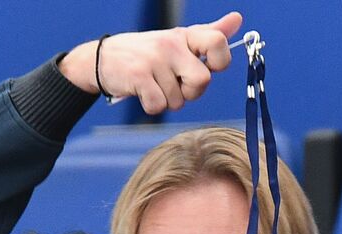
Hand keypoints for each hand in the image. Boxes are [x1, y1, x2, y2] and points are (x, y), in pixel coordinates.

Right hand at [59, 12, 241, 114]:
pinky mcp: (139, 76)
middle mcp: (172, 44)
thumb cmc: (148, 55)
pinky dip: (151, 107)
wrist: (103, 59)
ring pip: (178, 101)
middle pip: (202, 81)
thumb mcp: (178, 42)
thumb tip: (238, 19)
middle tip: (176, 86)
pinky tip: (143, 93)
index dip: (219, 62)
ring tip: (153, 86)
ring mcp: (155, 60)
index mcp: (185, 36)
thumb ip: (209, 35)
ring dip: (167, 101)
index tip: (207, 67)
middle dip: (191, 93)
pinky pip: (158, 106)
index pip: (218, 42)